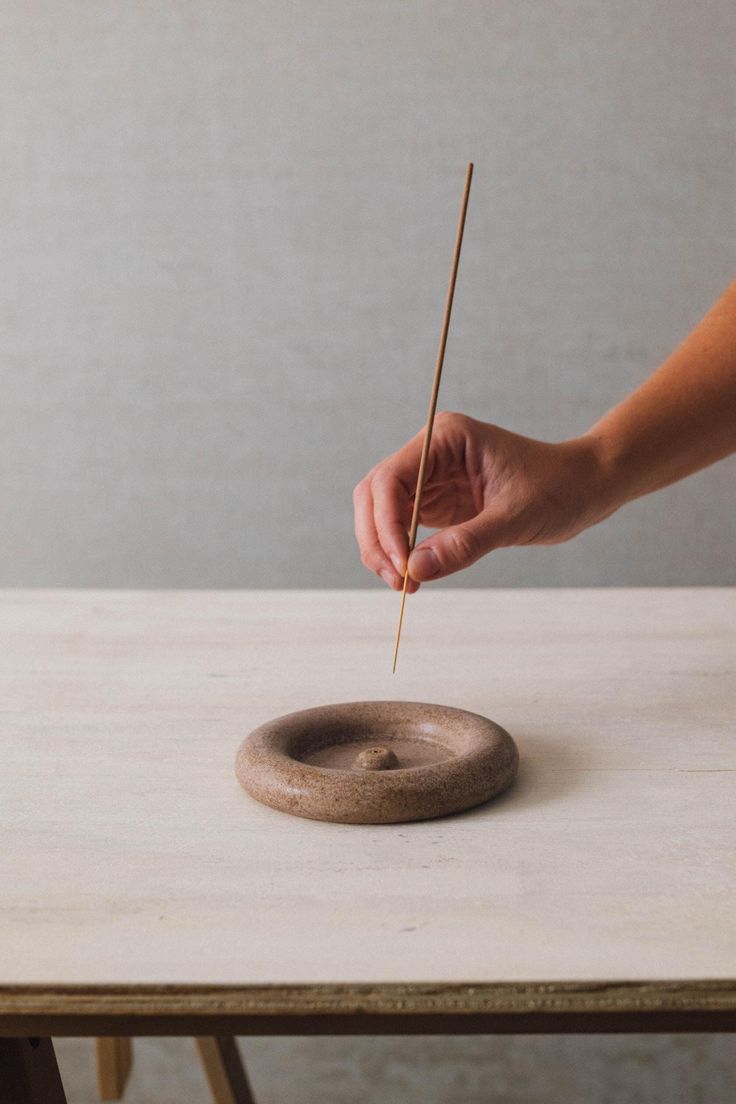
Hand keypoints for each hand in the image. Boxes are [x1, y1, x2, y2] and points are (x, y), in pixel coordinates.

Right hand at [353, 412, 613, 587]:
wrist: (586, 486)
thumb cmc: (558, 488)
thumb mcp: (516, 518)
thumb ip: (466, 543)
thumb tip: (415, 570)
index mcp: (445, 438)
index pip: (391, 478)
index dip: (385, 523)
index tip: (400, 564)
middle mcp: (430, 453)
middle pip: (376, 495)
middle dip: (377, 539)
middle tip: (397, 581)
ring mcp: (431, 477)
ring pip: (381, 513)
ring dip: (383, 549)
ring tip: (404, 584)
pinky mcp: (438, 502)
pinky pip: (401, 528)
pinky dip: (400, 553)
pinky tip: (414, 576)